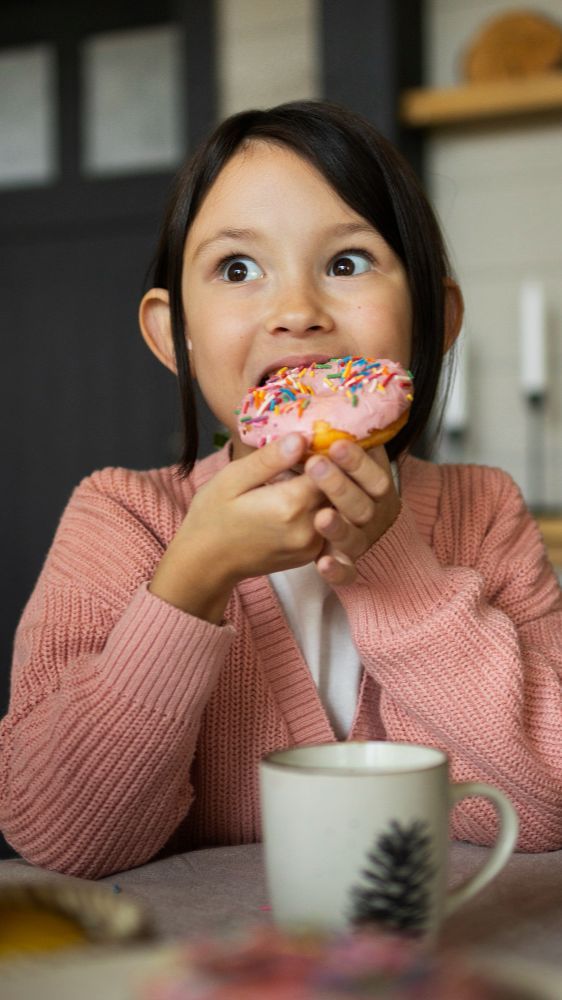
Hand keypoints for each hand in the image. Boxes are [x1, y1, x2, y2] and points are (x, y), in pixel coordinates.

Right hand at [149, 433, 323, 621]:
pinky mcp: (310, 555)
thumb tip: (302, 437)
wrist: (207, 563)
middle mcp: (308, 528)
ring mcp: (312, 546)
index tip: (324, 433)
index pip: (330, 469)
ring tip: (320, 468)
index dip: (330, 449)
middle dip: (338, 467)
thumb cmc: (213, 516)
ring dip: (335, 488)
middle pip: (340, 490)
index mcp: (290, 505)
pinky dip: (328, 506)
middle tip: (330, 446)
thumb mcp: (232, 479)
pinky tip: (313, 491)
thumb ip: (269, 459)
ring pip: (340, 509)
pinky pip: (331, 526)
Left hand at [304, 440, 400, 585]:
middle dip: (340, 485)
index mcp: (375, 487)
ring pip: (356, 537)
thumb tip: (331, 410)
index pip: (375, 473)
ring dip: (339, 526)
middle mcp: (373, 515)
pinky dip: (338, 570)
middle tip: (315, 465)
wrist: (362, 534)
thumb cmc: (344, 488)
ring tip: (320, 516)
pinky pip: (349, 573)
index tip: (333, 443)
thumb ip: (344, 445)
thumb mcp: (349, 465)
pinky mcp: (351, 567)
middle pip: (363, 503)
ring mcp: (363, 542)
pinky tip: (322, 564)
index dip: (357, 460)